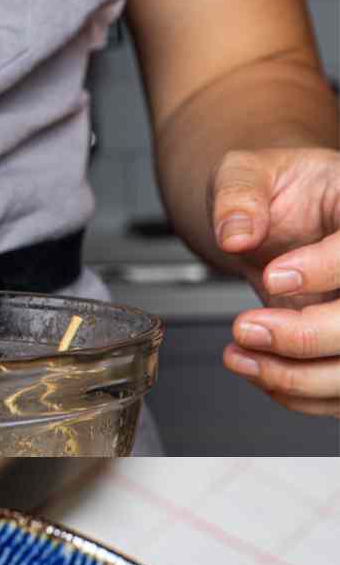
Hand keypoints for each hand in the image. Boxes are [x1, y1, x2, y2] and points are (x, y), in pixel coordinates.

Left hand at [212, 147, 339, 417]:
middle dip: (307, 335)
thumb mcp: (244, 171)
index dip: (326, 269)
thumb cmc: (272, 190)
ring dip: (298, 376)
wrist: (274, 218)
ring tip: (240, 356)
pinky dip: (298, 393)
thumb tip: (235, 233)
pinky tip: (257, 372)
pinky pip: (339, 393)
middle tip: (246, 328)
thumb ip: (238, 194)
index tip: (274, 277)